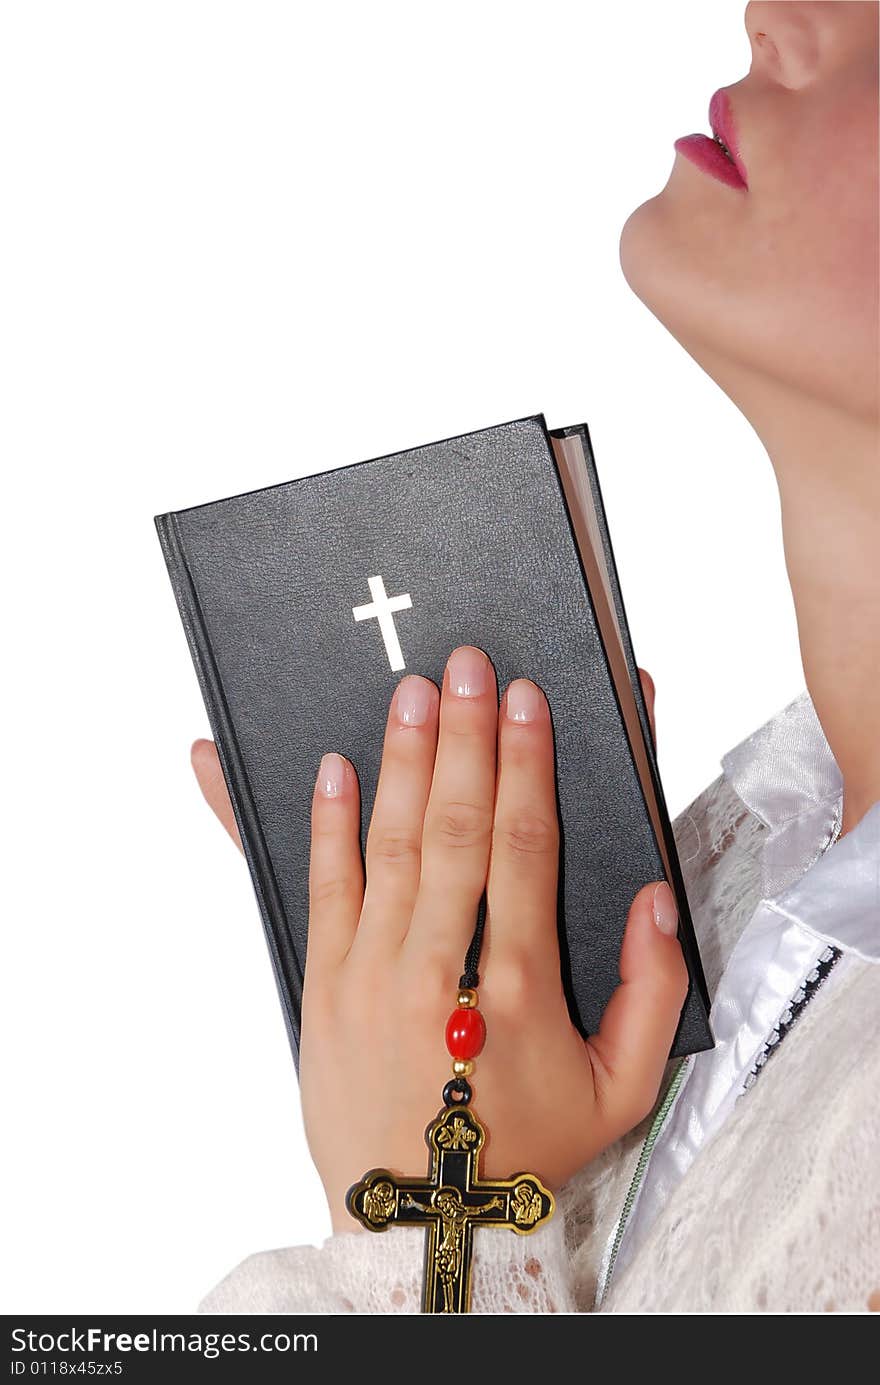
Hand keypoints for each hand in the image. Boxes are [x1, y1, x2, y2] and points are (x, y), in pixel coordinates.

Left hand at [191, 650, 685, 1231]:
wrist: (421, 1223)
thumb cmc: (520, 1151)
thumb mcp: (621, 1090)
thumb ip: (652, 991)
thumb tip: (654, 902)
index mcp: (516, 990)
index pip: (523, 849)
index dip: (527, 766)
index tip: (528, 702)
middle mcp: (439, 971)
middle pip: (454, 829)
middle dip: (464, 737)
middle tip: (468, 666)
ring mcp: (371, 976)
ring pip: (388, 848)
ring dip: (401, 763)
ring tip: (410, 693)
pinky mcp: (323, 988)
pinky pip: (322, 893)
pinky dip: (326, 828)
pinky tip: (332, 769)